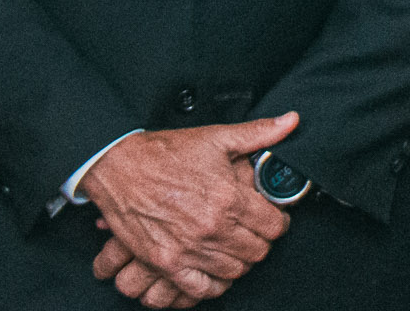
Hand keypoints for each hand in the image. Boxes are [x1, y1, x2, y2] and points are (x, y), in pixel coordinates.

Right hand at [79, 112, 298, 301]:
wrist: (118, 166)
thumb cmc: (165, 153)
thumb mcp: (216, 137)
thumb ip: (259, 132)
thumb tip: (291, 121)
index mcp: (229, 198)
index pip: (274, 226)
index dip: (279, 222)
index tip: (274, 218)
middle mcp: (212, 228)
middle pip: (257, 252)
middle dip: (261, 241)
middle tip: (254, 231)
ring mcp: (188, 249)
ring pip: (233, 272)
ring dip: (238, 261)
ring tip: (234, 246)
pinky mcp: (165, 263)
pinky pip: (200, 289)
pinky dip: (211, 283)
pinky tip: (213, 269)